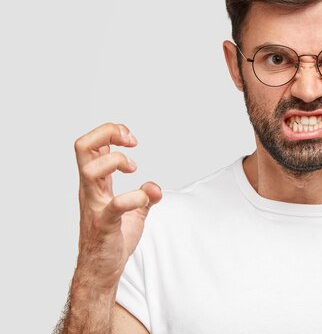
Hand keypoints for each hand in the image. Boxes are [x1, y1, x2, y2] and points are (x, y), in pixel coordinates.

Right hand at [73, 123, 161, 289]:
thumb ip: (145, 196)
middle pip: (82, 147)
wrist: (101, 271)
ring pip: (89, 170)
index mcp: (95, 183)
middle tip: (131, 143)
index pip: (90, 145)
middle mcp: (90, 190)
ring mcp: (94, 206)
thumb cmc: (111, 239)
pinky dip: (133, 197)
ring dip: (116, 161)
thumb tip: (156, 187)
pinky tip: (145, 198)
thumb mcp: (133, 213)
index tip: (131, 139)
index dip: (110, 132)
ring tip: (133, 169)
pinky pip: (114, 205)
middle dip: (107, 133)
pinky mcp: (104, 225)